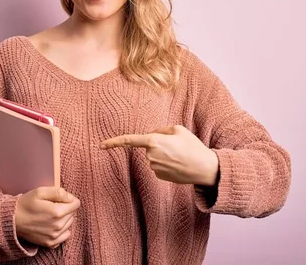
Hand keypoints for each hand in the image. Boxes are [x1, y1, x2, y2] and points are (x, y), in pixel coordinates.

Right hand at [15, 186, 80, 248]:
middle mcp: (58, 226)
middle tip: (52, 206)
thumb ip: (59, 192)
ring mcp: (54, 236)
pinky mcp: (51, 243)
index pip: (76, 203)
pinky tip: (52, 225)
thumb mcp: (40, 191)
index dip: (69, 199)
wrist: (12, 220)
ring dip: (64, 218)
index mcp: (57, 212)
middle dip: (66, 208)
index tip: (59, 199)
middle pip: (73, 213)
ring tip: (50, 215)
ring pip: (69, 224)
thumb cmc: (26, 204)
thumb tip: (70, 197)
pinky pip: (65, 235)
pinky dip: (62, 230)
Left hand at [100, 125, 218, 185]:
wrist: (204, 168)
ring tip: (180, 155)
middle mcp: (150, 156)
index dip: (114, 142)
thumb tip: (152, 136)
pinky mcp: (159, 176)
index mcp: (154, 141)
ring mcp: (154, 168)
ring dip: (164, 154)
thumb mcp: (178, 129)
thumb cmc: (192, 146)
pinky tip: (178, 165)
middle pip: (148, 146)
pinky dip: (166, 163)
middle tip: (177, 146)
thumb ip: (161, 130)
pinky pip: (158, 165)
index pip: (129, 140)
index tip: (101, 145)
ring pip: (153, 156)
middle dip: (158, 144)